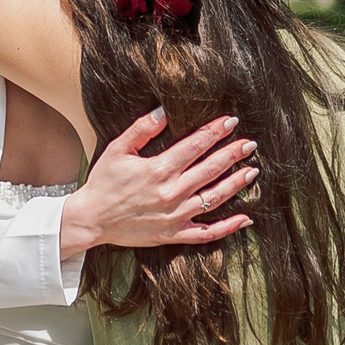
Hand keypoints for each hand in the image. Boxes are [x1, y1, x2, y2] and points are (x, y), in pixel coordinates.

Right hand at [58, 109, 256, 257]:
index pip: (195, 145)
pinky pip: (207, 233)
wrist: (91, 219)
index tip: (231, 121)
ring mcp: (176, 216)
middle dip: (233, 153)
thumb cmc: (103, 182)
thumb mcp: (117, 149)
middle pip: (211, 169)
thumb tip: (164, 110)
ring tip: (252, 171)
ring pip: (215, 198)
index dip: (215, 131)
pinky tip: (246, 219)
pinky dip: (228, 227)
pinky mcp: (174, 234)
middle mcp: (171, 192)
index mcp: (159, 169)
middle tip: (250, 144)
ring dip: (236, 183)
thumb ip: (141, 129)